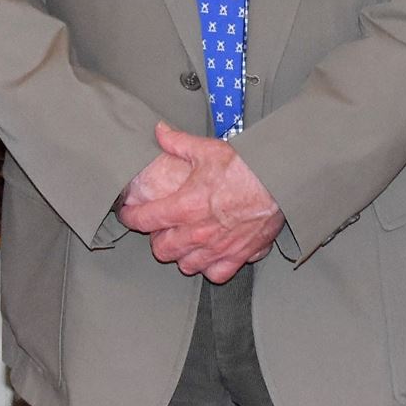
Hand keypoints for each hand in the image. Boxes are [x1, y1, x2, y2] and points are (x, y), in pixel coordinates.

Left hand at [116, 123, 282, 282]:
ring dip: (182, 255)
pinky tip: (210, 255)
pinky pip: (216, 274)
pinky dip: (210, 267)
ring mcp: (217, 248)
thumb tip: (159, 131)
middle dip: (156, 239)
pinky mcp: (238, 256)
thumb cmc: (245, 166)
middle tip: (161, 227)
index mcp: (185, 206)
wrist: (278, 182)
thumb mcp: (206, 149)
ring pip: (186, 265)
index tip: (127, 213)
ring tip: (184, 242)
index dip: (130, 217)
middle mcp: (197, 232)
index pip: (144, 220)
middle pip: (161, 249)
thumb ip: (177, 142)